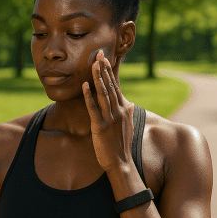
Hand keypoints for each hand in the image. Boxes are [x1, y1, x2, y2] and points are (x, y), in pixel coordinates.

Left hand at [82, 49, 134, 172]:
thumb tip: (132, 104)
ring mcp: (110, 118)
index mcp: (123, 110)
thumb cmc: (123, 147)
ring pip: (103, 94)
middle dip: (103, 69)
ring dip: (97, 78)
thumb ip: (129, 114)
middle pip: (110, 86)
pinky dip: (89, 96)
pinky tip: (84, 85)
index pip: (116, 87)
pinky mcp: (101, 127)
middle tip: (98, 54)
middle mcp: (118, 111)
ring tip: (92, 64)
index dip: (110, 72)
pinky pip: (93, 108)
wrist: (122, 163)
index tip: (105, 60)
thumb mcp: (129, 128)